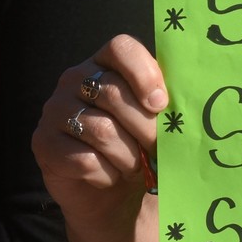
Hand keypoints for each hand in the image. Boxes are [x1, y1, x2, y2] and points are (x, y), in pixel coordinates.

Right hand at [31, 33, 167, 241]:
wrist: (116, 194)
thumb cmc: (143, 148)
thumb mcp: (159, 121)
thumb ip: (168, 103)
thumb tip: (198, 96)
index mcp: (106, 63)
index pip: (120, 47)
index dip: (143, 73)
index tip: (162, 104)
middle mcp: (74, 79)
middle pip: (112, 93)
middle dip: (144, 127)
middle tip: (156, 148)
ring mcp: (54, 110)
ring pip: (101, 129)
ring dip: (127, 155)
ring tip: (134, 165)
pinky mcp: (43, 144)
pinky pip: (83, 158)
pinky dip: (106, 173)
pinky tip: (110, 177)